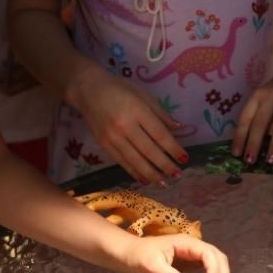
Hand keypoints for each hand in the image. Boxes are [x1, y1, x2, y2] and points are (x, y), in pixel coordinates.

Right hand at [71, 67, 186, 184]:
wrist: (87, 90)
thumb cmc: (119, 88)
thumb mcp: (143, 95)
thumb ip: (161, 113)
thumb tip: (178, 129)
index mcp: (137, 111)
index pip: (160, 134)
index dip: (173, 148)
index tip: (184, 158)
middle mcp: (125, 126)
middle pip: (149, 150)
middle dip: (165, 165)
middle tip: (177, 175)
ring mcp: (112, 137)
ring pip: (135, 160)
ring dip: (151, 174)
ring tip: (163, 183)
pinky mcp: (103, 144)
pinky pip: (121, 161)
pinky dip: (134, 172)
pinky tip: (144, 179)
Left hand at [119, 234, 230, 272]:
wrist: (126, 255)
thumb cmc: (137, 255)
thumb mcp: (152, 265)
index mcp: (187, 243)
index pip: (209, 255)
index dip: (214, 272)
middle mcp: (193, 248)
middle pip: (218, 259)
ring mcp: (193, 256)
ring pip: (216, 265)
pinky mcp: (189, 265)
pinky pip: (207, 272)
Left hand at [232, 67, 272, 165]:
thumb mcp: (265, 97)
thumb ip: (259, 116)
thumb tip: (251, 145)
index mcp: (257, 97)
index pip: (245, 118)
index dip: (239, 137)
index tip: (235, 154)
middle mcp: (271, 99)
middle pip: (260, 123)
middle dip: (254, 144)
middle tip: (250, 161)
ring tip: (271, 161)